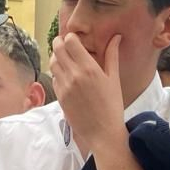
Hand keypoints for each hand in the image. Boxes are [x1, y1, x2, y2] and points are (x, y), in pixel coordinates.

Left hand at [50, 32, 124, 149]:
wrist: (102, 133)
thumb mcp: (114, 79)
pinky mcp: (60, 97)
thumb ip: (112, 55)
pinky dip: (57, 73)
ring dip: (56, 57)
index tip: (75, 39)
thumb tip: (116, 37)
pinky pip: (54, 78)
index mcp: (89, 68)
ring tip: (65, 59)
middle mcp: (74, 75)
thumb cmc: (112, 106)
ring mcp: (64, 86)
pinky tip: (66, 76)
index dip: (71, 37)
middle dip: (60, 43)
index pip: (70, 41)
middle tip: (65, 44)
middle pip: (57, 49)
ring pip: (52, 63)